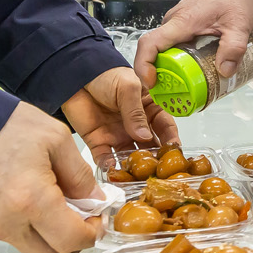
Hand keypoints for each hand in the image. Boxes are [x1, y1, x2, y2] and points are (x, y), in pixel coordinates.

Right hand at [0, 102, 104, 252]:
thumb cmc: (2, 124)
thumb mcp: (55, 138)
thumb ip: (80, 174)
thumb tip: (95, 200)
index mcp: (31, 199)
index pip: (71, 240)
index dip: (92, 234)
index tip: (98, 218)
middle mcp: (8, 221)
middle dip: (72, 243)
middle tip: (81, 217)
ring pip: (33, 249)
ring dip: (50, 234)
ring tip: (55, 200)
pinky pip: (14, 235)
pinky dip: (30, 225)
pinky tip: (33, 198)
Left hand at [63, 67, 179, 169]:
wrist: (77, 76)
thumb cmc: (107, 76)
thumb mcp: (127, 88)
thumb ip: (136, 112)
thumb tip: (145, 136)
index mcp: (149, 110)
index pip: (165, 127)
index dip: (171, 139)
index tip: (175, 151)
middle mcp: (137, 127)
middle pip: (150, 147)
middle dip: (155, 160)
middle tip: (158, 172)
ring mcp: (119, 136)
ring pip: (130, 157)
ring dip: (134, 168)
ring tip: (137, 177)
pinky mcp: (99, 143)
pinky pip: (106, 158)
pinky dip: (109, 166)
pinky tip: (112, 169)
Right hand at [137, 0, 252, 85]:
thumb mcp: (240, 23)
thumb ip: (234, 48)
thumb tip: (224, 71)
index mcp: (182, 22)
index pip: (149, 44)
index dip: (144, 65)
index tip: (152, 83)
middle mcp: (174, 22)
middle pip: (156, 52)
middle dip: (162, 75)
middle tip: (178, 94)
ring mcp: (179, 23)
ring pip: (167, 49)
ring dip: (174, 68)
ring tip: (191, 85)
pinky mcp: (186, 25)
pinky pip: (177, 45)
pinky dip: (183, 59)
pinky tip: (199, 68)